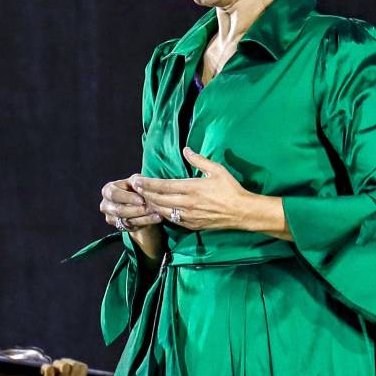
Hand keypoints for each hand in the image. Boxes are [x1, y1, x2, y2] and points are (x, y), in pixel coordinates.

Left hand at [29, 359, 87, 375]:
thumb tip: (84, 373)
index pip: (84, 368)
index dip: (75, 363)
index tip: (68, 367)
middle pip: (75, 364)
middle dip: (66, 361)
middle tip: (58, 367)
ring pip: (64, 365)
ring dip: (56, 364)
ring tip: (51, 370)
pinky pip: (49, 369)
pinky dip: (45, 367)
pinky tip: (42, 372)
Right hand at [99, 177, 164, 258]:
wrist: (138, 202)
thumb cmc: (136, 188)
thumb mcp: (136, 181)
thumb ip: (136, 181)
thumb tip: (139, 182)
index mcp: (107, 190)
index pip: (114, 194)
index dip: (128, 198)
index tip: (142, 200)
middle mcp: (106, 205)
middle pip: (118, 210)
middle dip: (136, 210)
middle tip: (150, 209)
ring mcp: (111, 218)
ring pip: (126, 220)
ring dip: (143, 217)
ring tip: (157, 214)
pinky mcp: (119, 226)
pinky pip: (132, 226)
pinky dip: (146, 222)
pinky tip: (156, 218)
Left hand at [131, 149, 286, 237]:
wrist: (242, 212)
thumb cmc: (230, 189)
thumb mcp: (216, 170)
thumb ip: (199, 160)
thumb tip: (186, 150)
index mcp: (192, 188)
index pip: (163, 186)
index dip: (148, 183)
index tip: (137, 180)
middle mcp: (187, 203)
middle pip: (159, 199)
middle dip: (144, 194)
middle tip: (134, 189)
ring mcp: (189, 216)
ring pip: (163, 211)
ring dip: (151, 205)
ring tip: (141, 199)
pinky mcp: (192, 225)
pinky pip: (172, 220)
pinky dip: (162, 215)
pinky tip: (157, 210)